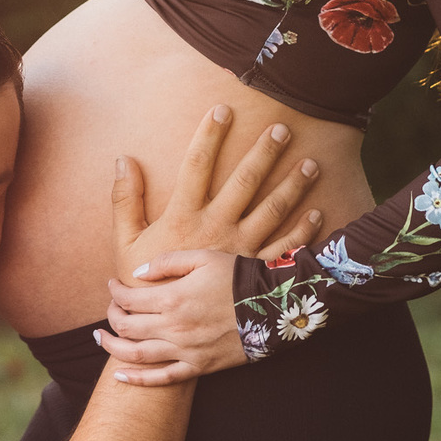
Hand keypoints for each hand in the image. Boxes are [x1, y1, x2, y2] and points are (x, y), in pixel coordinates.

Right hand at [110, 105, 320, 277]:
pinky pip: (283, 248)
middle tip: (282, 129)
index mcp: (184, 217)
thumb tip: (123, 159)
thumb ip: (124, 200)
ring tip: (311, 164)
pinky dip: (303, 231)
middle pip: (244, 181)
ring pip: (272, 211)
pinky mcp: (252, 272)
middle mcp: (216, 228)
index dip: (208, 136)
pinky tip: (317, 213)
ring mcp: (239, 250)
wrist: (166, 331)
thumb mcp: (125, 243)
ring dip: (293, 186)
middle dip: (265, 152)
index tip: (222, 110)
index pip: (196, 165)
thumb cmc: (141, 286)